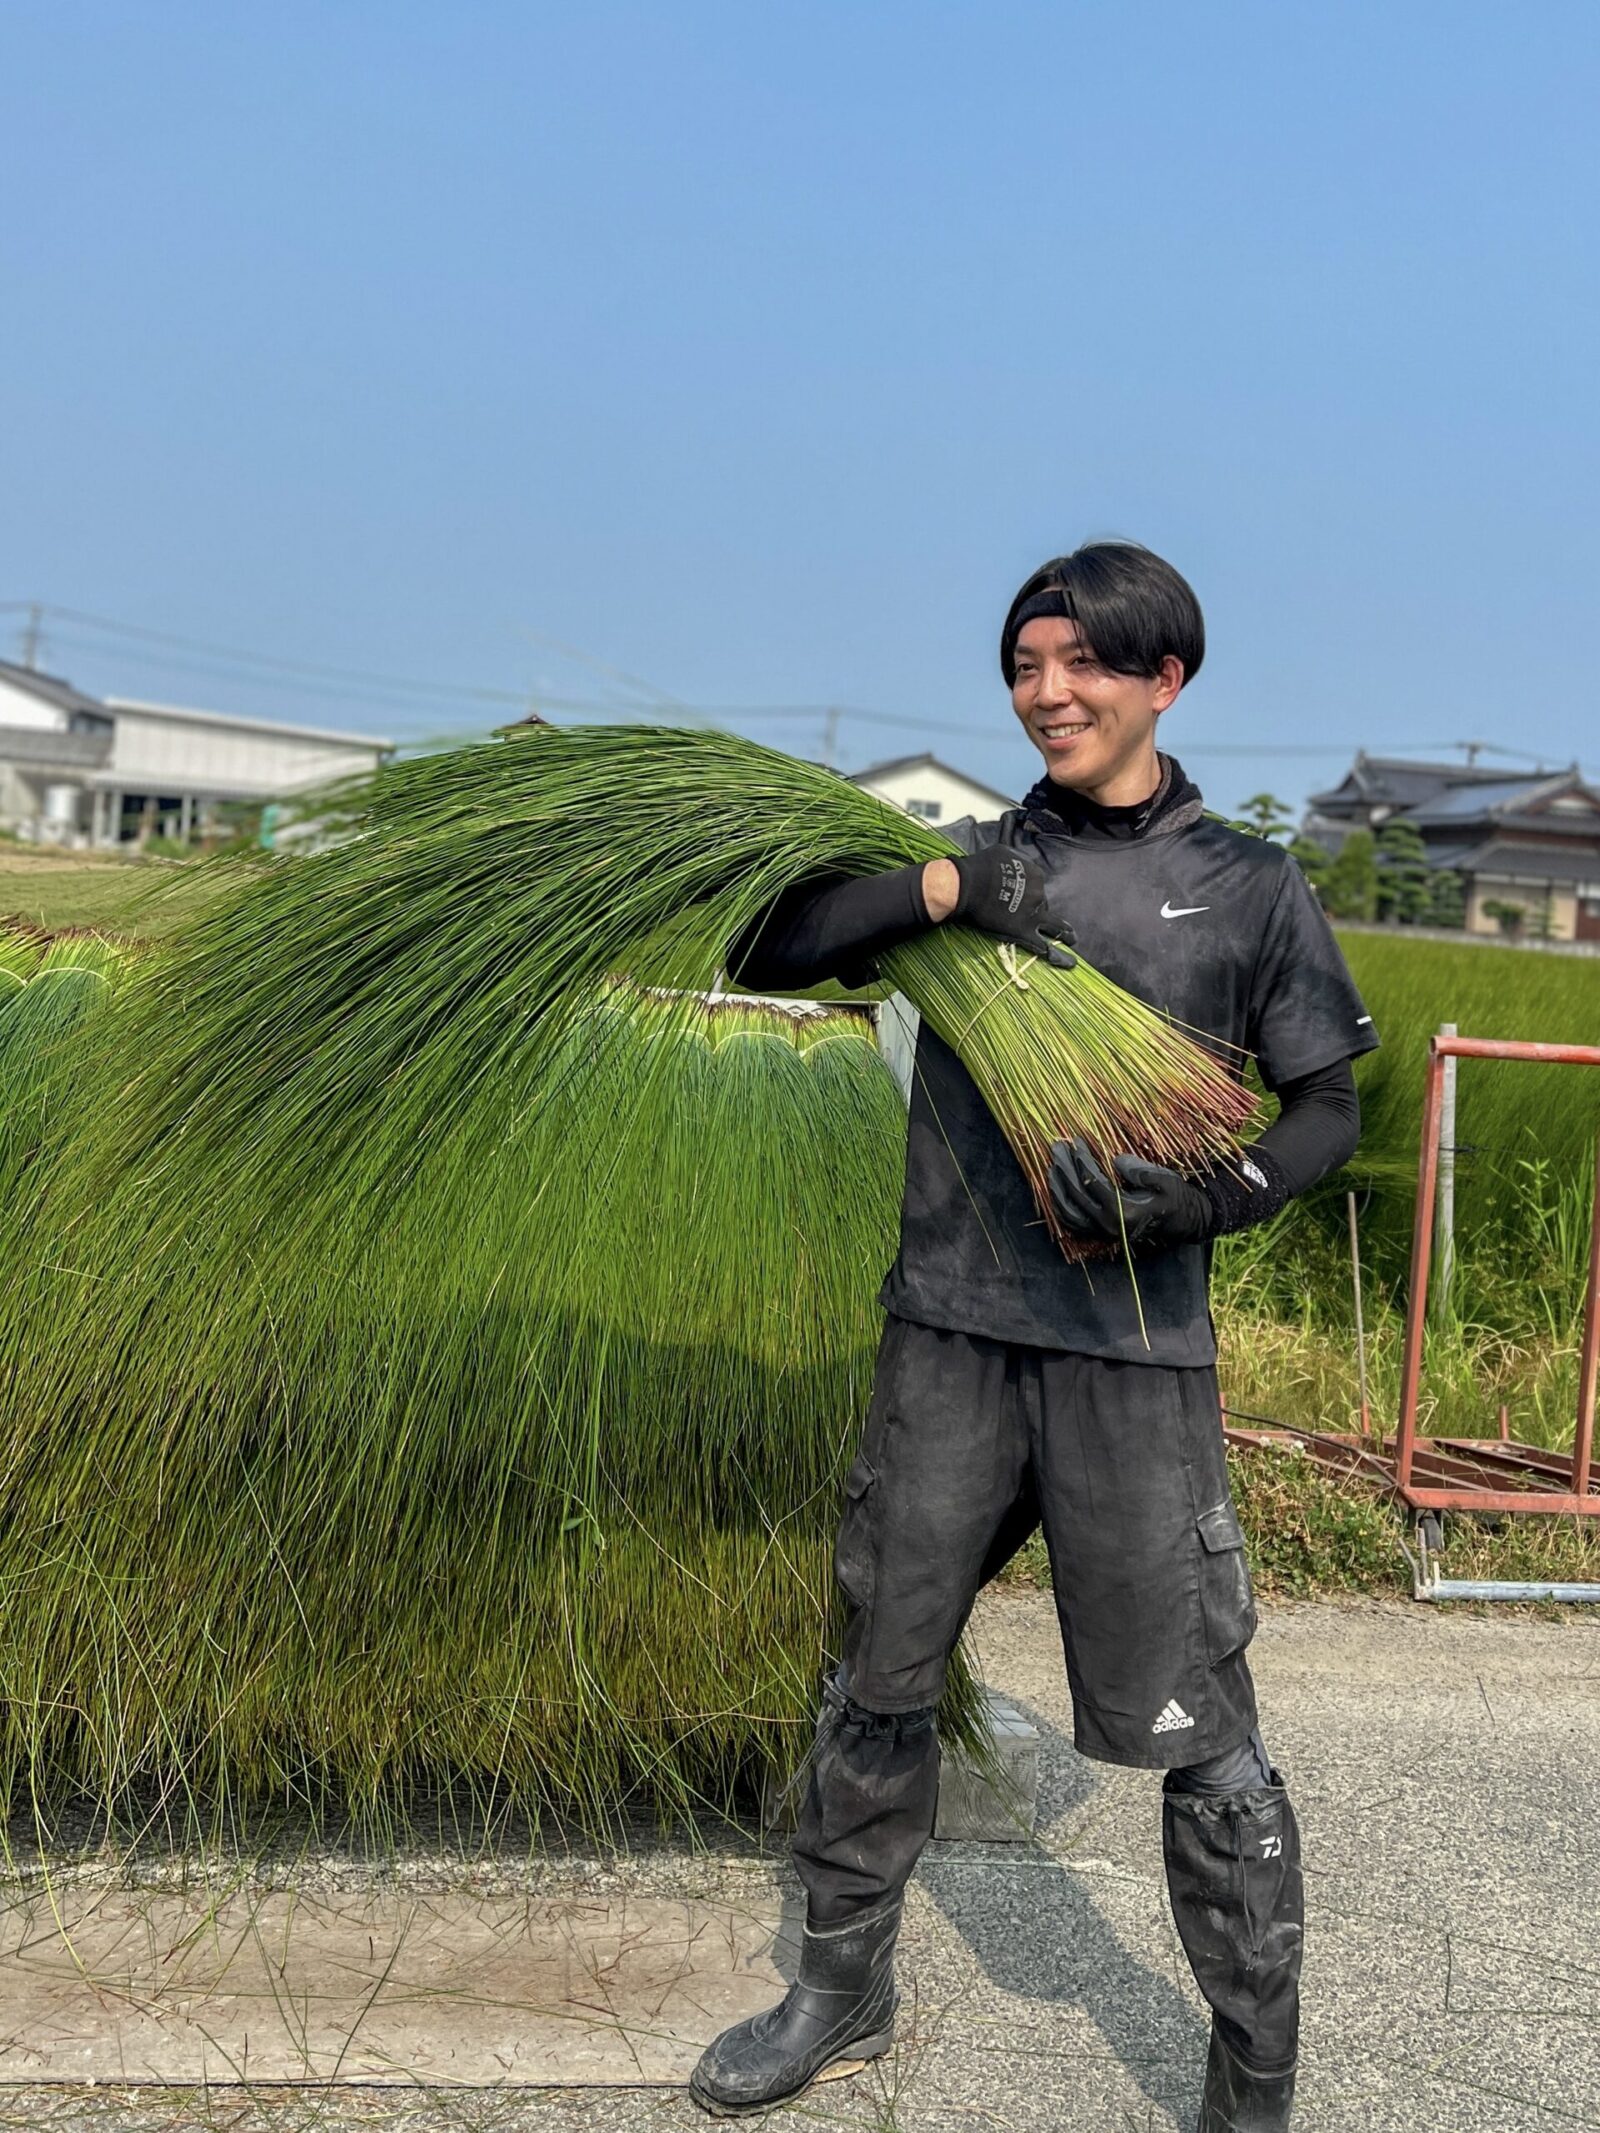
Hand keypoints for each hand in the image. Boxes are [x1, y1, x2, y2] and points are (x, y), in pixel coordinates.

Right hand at [937, 845, 1075, 968]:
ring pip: (1056, 927)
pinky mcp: (1022, 931)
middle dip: (1042, 914)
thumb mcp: (1003, 853)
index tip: (1026, 902)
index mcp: (1036, 875)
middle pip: (1044, 907)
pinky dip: (1055, 955)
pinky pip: (1043, 945)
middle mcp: (1038, 894)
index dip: (1033, 897)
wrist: (965, 885)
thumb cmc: (980, 866)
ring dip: (1066, 934)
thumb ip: (1016, 861)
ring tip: (1072, 941)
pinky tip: (1065, 961)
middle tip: (1041, 921)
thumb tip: (1016, 865)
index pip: (1039, 889)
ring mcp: (1032, 915)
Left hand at [1047, 1138, 1209, 1250]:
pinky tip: (1057, 1190)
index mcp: (1124, 1212)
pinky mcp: (1102, 1233)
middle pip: (1077, 1195)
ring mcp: (1104, 1232)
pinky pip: (1074, 1223)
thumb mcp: (1166, 1180)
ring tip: (1052, 1167)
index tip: (1076, 1142)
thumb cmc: (1177, 1198)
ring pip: (1069, 1213)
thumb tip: (1115, 1160)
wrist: (1186, 1222)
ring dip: (1057, 1189)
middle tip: (1057, 1148)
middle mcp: (1109, 1225)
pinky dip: (1061, 1207)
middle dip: (1064, 1169)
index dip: (1082, 1160)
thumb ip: (1141, 1171)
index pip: (1093, 1183)